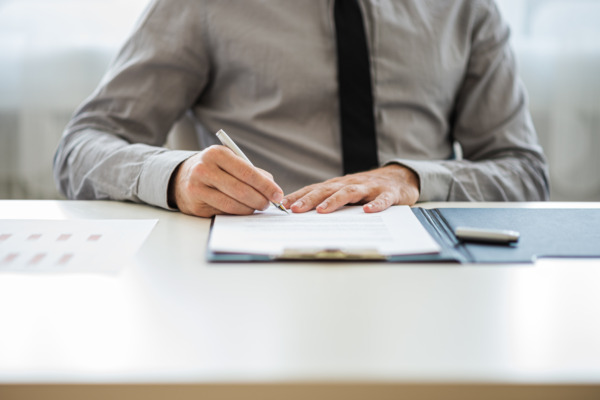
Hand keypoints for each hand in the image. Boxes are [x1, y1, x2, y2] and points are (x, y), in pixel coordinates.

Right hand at [169, 145, 283, 217]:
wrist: (181, 177)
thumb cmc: (214, 168)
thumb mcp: (229, 161)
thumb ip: (251, 171)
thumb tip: (272, 186)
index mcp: (216, 153)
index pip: (247, 172)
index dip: (266, 186)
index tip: (278, 194)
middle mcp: (204, 169)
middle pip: (240, 190)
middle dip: (260, 200)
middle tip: (269, 204)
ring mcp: (197, 187)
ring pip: (232, 204)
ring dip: (250, 209)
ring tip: (257, 207)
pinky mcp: (195, 205)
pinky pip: (223, 212)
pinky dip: (237, 213)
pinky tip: (244, 210)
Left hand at [282, 164, 419, 213]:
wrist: (399, 178)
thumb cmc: (368, 189)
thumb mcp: (346, 192)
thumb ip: (329, 200)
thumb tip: (302, 213)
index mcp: (339, 185)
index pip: (315, 189)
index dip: (299, 196)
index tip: (282, 206)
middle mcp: (351, 183)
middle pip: (328, 190)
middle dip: (310, 199)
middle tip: (296, 209)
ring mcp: (369, 187)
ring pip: (350, 192)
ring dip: (335, 201)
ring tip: (323, 210)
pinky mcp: (388, 193)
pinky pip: (382, 199)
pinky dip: (375, 205)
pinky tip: (368, 211)